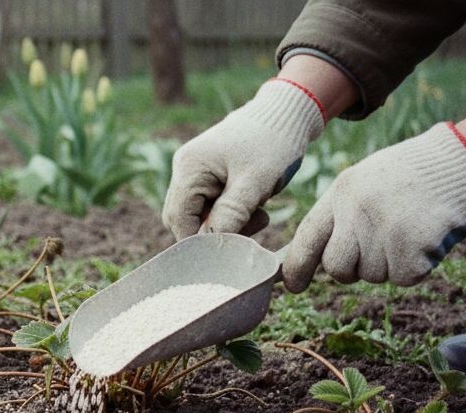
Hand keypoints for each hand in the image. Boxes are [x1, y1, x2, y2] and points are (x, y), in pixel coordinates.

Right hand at [162, 78, 324, 239]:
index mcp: (189, 168)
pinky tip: (253, 205)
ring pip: (198, 214)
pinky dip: (229, 212)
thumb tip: (212, 245)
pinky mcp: (207, 174)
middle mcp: (184, 169)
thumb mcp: (254, 183)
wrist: (286, 113)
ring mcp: (194, 171)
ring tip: (258, 213)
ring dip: (225, 222)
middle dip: (213, 231)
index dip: (199, 239)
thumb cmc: (272, 143)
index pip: (178, 219)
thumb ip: (230, 215)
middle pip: (183, 218)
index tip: (231, 246)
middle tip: (251, 226)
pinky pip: (209, 204)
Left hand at [283, 122, 465, 292]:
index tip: (293, 286)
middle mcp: (358, 212)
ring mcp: (385, 231)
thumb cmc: (409, 175)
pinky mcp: (413, 249)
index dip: (296, 267)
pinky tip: (423, 240)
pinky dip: (414, 268)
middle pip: (336, 267)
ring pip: (371, 275)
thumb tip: (316, 258)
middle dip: (350, 270)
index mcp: (341, 193)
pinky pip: (402, 279)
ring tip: (405, 232)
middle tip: (373, 253)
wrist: (458, 162)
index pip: (307, 238)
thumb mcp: (363, 183)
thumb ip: (339, 216)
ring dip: (387, 264)